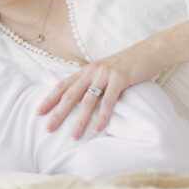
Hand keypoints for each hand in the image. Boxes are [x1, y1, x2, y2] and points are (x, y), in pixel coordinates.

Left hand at [38, 45, 161, 138]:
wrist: (149, 51)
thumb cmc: (128, 65)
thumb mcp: (106, 71)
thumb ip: (93, 82)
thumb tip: (83, 100)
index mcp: (87, 70)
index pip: (63, 85)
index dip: (49, 99)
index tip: (39, 112)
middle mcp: (92, 71)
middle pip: (70, 95)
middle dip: (58, 113)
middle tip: (48, 129)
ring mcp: (106, 74)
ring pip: (88, 100)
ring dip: (79, 120)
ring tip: (73, 136)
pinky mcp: (120, 78)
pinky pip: (108, 100)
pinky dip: (102, 116)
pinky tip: (98, 129)